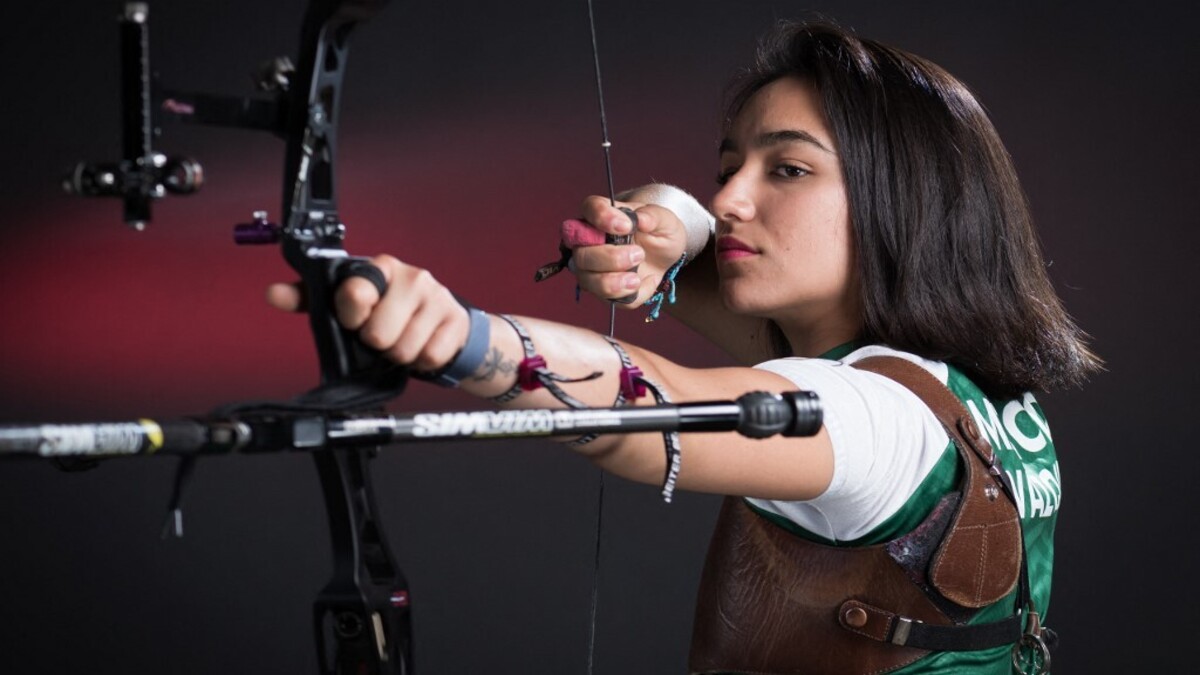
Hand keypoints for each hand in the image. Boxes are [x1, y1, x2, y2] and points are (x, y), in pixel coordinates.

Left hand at [267, 255, 468, 370]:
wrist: (448, 326)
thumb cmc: (393, 313)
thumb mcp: (352, 303)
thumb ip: (312, 298)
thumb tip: (274, 293)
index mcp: (380, 269)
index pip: (354, 293)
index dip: (352, 317)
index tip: (357, 320)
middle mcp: (411, 277)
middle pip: (378, 333)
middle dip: (378, 344)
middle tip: (384, 336)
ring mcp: (437, 298)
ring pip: (403, 349)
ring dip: (400, 356)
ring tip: (404, 341)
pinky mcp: (456, 321)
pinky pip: (428, 356)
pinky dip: (423, 362)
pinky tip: (423, 347)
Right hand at [567, 195, 687, 305]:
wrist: (664, 253)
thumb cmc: (657, 230)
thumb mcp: (664, 219)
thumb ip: (653, 216)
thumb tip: (641, 220)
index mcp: (600, 215)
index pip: (589, 209)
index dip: (602, 218)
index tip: (626, 226)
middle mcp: (588, 242)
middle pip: (582, 254)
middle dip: (610, 258)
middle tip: (639, 254)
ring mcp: (591, 269)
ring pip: (587, 281)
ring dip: (612, 283)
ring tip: (636, 278)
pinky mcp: (602, 290)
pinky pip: (610, 299)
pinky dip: (631, 295)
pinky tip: (648, 281)